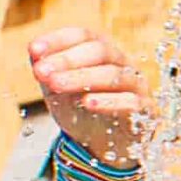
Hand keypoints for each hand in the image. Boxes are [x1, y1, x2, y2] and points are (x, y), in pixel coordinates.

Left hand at [28, 26, 147, 169]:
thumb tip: (35, 54)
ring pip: (114, 74)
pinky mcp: (146, 110)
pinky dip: (109, 101)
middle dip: (67, 60)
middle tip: (41, 72)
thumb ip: (48, 71)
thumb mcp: (58, 89)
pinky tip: (88, 102)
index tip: (34, 51)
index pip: (83, 35)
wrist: (103, 145)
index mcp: (101, 51)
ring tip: (55, 85)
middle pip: (99, 51)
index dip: (58, 40)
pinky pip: (132, 102)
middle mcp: (122, 62)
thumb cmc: (81, 109)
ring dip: (82, 78)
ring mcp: (136, 85)